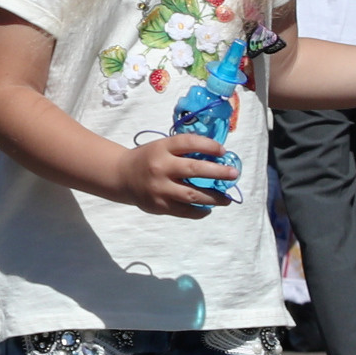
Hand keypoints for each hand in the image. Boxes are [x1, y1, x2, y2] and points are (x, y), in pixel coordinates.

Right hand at [114, 133, 237, 218]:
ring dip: (214, 197)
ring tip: (227, 199)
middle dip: (218, 172)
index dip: (209, 146)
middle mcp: (160, 167)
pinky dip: (199, 211)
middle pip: (195, 169)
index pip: (188, 143)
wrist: (122, 176)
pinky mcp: (159, 205)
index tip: (223, 152)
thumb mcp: (161, 147)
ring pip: (192, 194)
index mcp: (161, 148)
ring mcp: (160, 188)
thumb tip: (216, 158)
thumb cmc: (148, 159)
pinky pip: (184, 211)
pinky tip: (208, 208)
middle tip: (234, 174)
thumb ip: (182, 150)